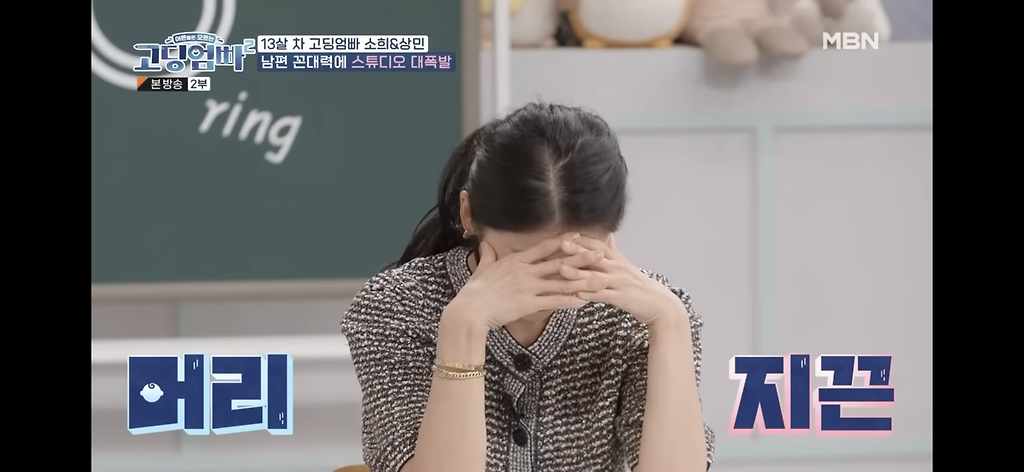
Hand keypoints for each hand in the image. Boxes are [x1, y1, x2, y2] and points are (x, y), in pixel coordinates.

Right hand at [444, 233, 608, 329]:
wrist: (470, 310)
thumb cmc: (474, 290)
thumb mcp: (482, 268)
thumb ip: (488, 255)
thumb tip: (486, 244)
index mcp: (516, 261)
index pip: (543, 248)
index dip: (562, 241)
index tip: (578, 236)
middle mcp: (525, 272)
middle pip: (558, 262)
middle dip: (581, 258)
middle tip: (599, 254)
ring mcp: (528, 288)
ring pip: (560, 283)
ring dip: (582, 281)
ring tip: (599, 279)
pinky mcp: (529, 304)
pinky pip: (554, 302)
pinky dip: (570, 301)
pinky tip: (584, 301)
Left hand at [559, 235, 683, 325]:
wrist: (659, 304)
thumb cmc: (639, 286)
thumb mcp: (626, 265)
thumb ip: (614, 251)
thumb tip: (608, 233)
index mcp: (617, 260)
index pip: (599, 246)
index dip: (583, 240)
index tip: (567, 234)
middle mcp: (617, 269)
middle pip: (596, 257)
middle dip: (578, 251)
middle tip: (561, 244)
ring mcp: (619, 283)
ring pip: (596, 276)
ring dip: (578, 273)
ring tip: (562, 270)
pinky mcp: (622, 298)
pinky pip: (604, 295)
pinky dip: (591, 294)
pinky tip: (578, 294)